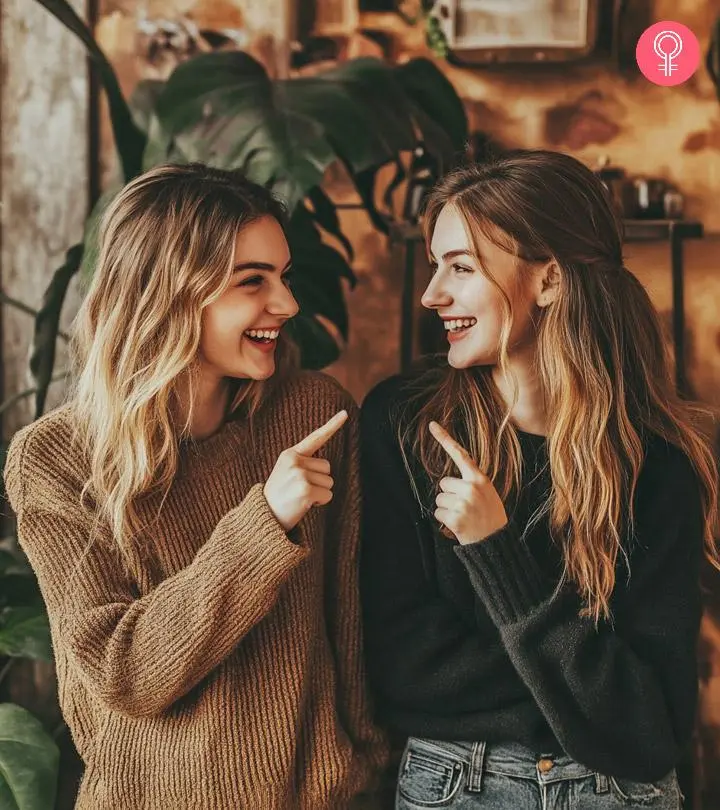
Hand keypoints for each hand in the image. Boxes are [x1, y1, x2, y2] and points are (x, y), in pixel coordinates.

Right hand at [264, 410, 347, 531]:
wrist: (264, 516)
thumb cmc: (279, 495)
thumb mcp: (286, 472)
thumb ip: (302, 463)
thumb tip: (324, 463)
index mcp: (290, 454)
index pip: (315, 438)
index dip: (332, 425)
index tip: (345, 413)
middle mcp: (294, 461)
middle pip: (327, 467)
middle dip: (319, 481)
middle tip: (300, 490)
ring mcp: (299, 475)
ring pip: (329, 482)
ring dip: (320, 492)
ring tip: (300, 497)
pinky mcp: (305, 490)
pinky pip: (328, 495)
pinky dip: (320, 502)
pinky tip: (304, 504)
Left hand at [429, 421, 507, 544]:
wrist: (496, 543)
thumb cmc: (490, 517)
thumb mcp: (488, 493)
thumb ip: (472, 482)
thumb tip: (448, 480)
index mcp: (480, 479)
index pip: (460, 454)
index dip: (444, 439)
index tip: (432, 425)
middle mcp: (471, 487)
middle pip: (443, 483)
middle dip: (449, 495)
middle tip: (465, 507)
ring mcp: (463, 502)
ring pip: (439, 499)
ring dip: (446, 509)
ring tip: (463, 516)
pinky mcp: (455, 517)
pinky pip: (437, 513)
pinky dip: (444, 521)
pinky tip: (458, 525)